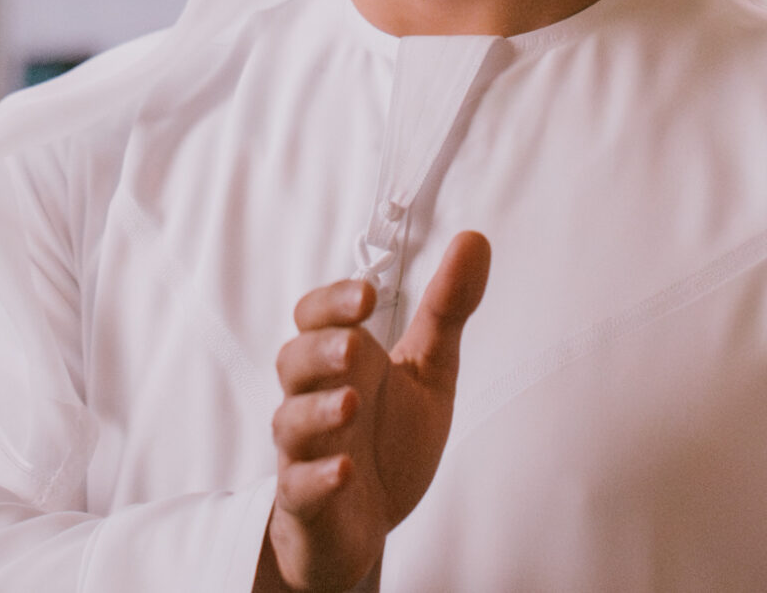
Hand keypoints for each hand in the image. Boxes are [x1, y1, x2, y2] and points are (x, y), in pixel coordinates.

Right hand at [256, 231, 491, 592]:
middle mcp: (315, 400)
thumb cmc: (388, 440)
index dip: (333, 302)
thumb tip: (476, 238)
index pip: (314, 317)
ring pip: (290, 422)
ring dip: (317, 411)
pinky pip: (300, 489)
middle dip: (321, 349)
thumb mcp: (428, 372)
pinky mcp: (307, 503)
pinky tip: (344, 470)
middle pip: (293, 361)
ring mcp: (306, 452)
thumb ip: (447, 310)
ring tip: (350, 402)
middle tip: (354, 344)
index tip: (368, 296)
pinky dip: (318, 478)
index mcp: (342, 362)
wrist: (363, 527)